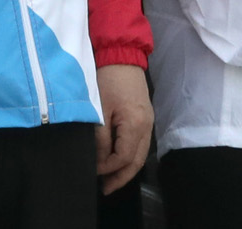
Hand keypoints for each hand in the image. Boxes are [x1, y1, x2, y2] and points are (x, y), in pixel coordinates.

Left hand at [94, 64, 152, 194]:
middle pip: (137, 161)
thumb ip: (100, 136)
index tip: (93, 171)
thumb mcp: (100, 108)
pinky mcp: (144, 116)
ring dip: (126, 169)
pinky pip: (140, 144)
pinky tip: (118, 160)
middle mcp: (146, 126)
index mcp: (136, 124)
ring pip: (140, 154)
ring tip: (110, 180)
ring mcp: (148, 121)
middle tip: (105, 189)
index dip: (108, 168)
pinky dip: (129, 156)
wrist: (121, 54)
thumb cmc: (107, 78)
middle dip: (121, 177)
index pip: (124, 157)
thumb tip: (99, 159)